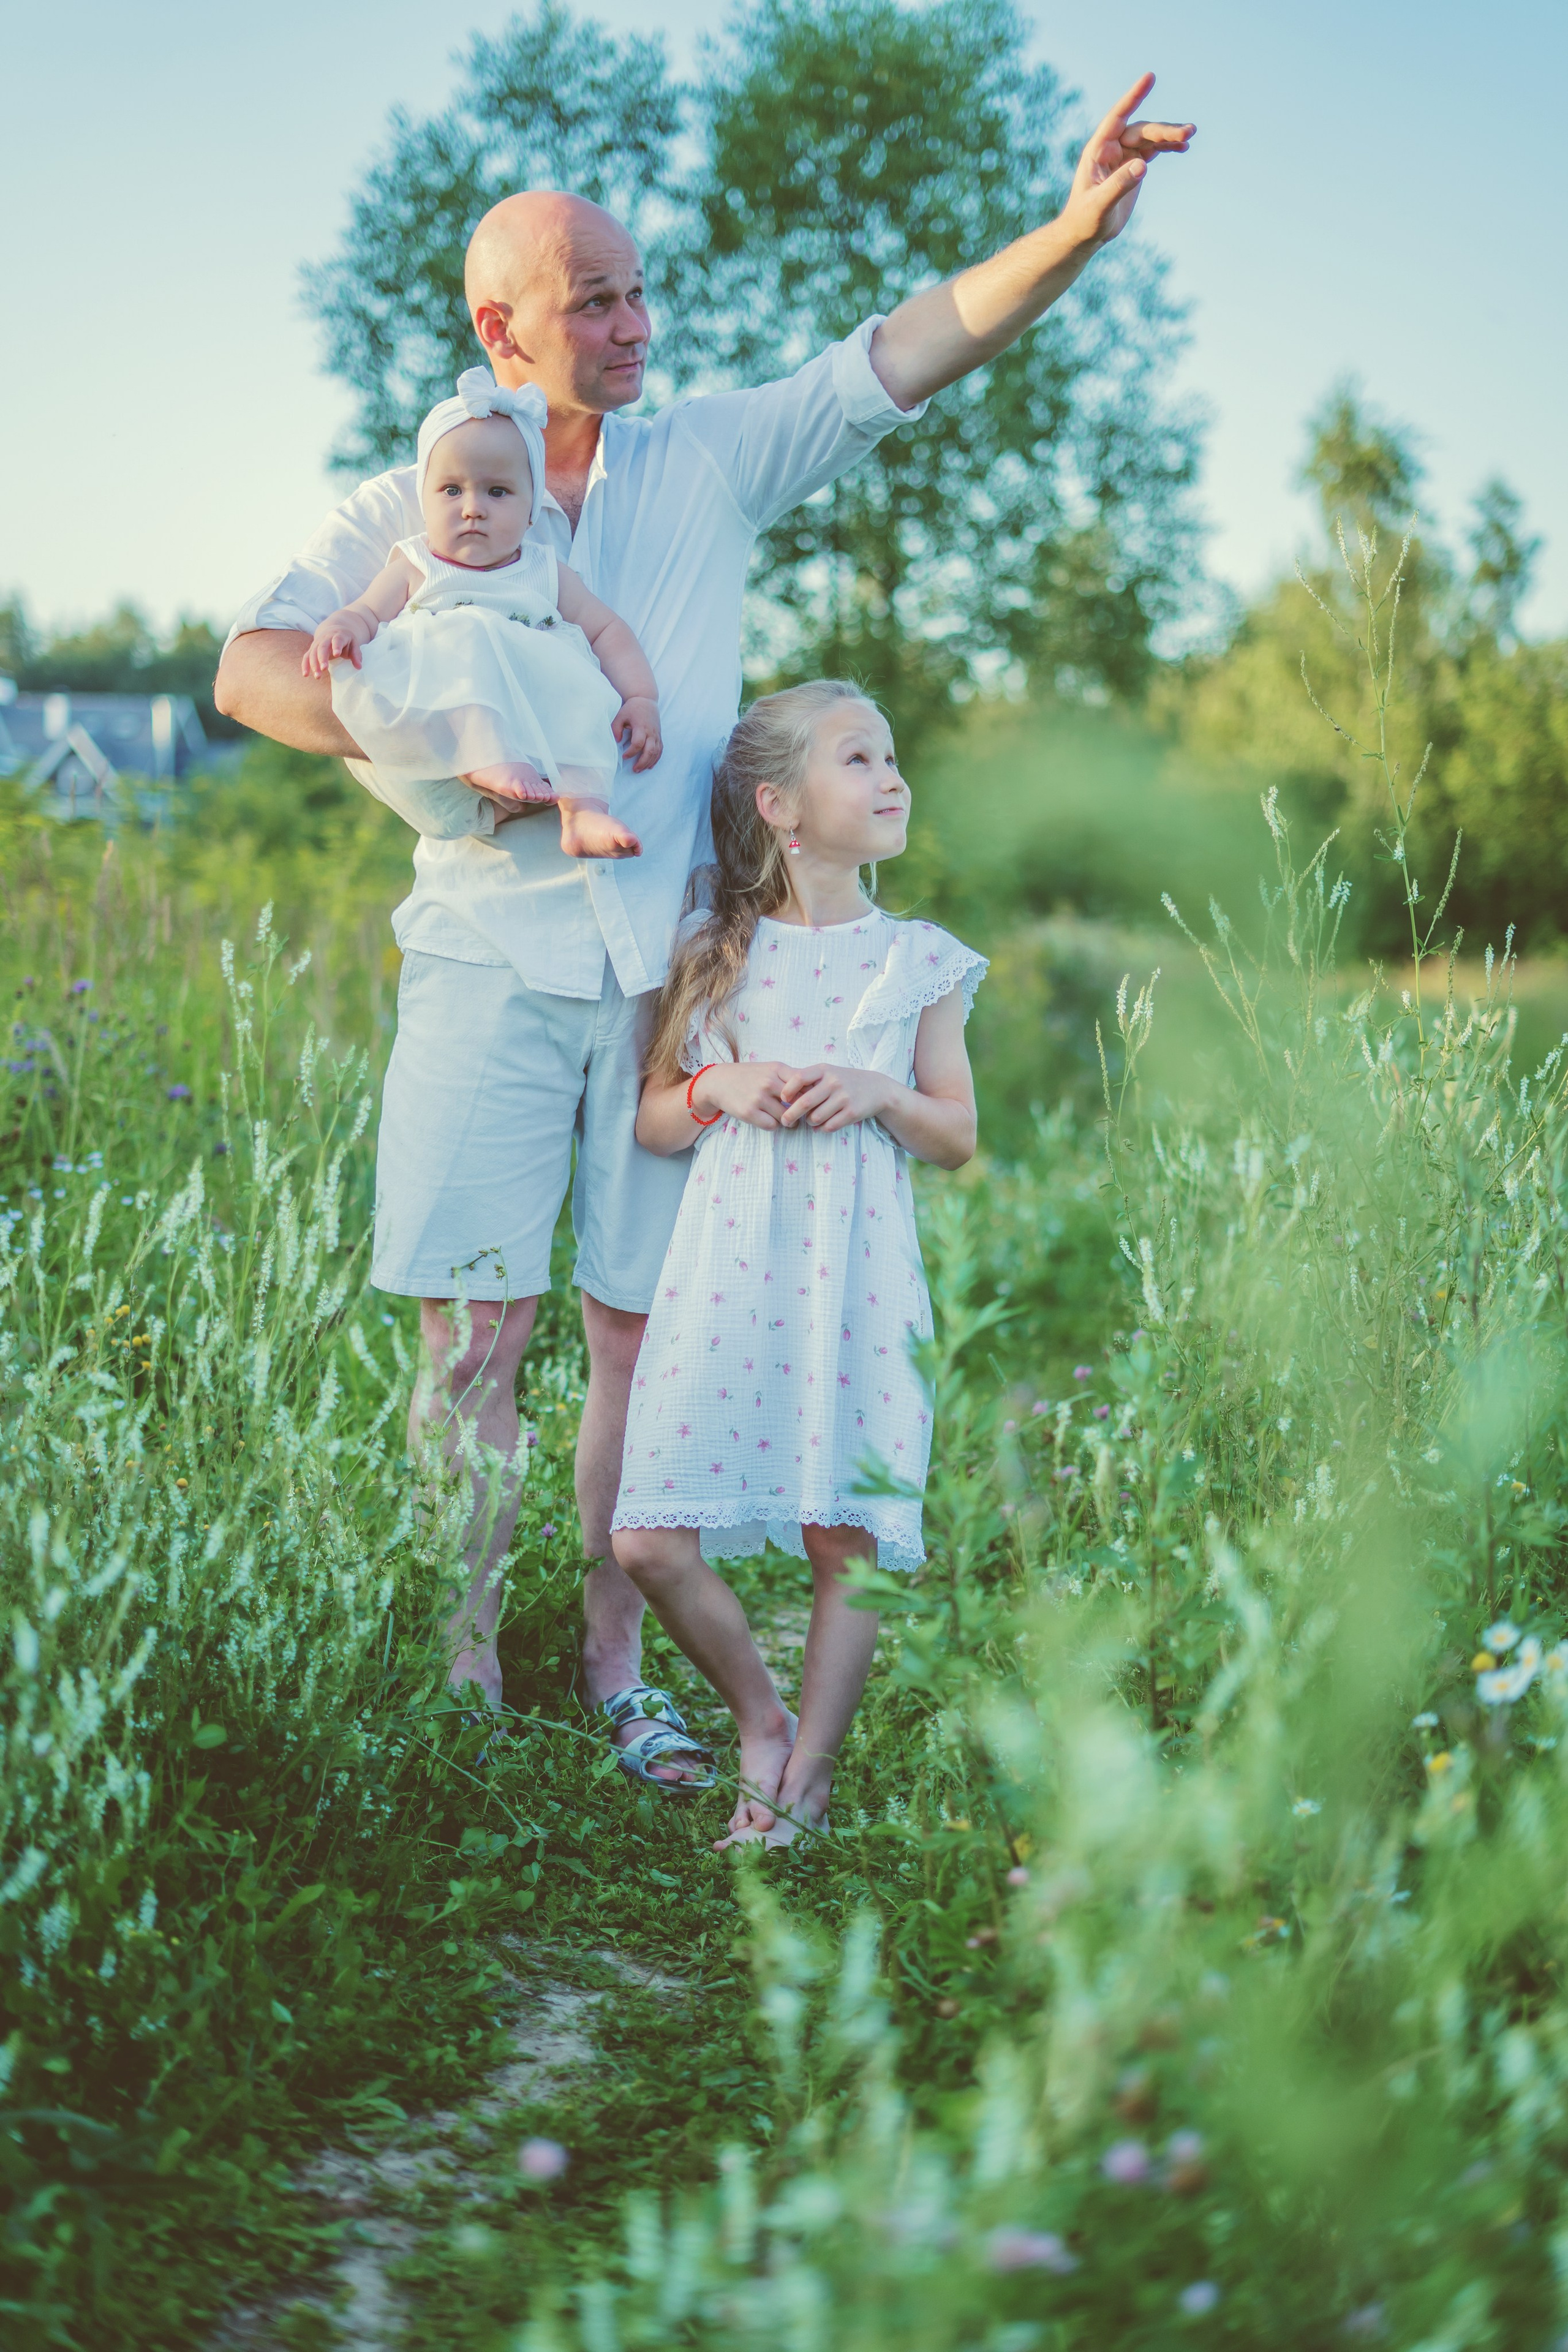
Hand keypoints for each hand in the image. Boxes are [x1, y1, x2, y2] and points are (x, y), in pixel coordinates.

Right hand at [302, 610, 373, 677]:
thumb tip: (359, 667)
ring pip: (313, 653)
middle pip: (322, 647)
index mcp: (338, 636)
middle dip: (322, 658)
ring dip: (314, 664)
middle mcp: (326, 638)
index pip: (337, 640)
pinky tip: (305, 675)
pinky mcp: (312, 649)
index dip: (336, 646)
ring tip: (317, 676)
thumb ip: (356, 655)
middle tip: (324, 669)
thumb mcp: (354, 644)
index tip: (337, 654)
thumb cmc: (345, 640)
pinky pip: (306, 657)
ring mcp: (317, 643)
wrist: (333, 630)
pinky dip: (305, 665)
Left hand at [614, 696, 661, 771]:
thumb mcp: (621, 715)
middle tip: (634, 769)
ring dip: (648, 763)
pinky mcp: (659, 736)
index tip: (623, 756)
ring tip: (640, 769)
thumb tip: (617, 741)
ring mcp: (657, 735)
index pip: (638, 743)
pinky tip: (650, 766)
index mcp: (641, 726)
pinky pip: (660, 750)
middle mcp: (651, 732)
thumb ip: (616, 728)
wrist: (646, 700)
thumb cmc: (632, 708)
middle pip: (650, 751)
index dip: (631, 752)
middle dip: (642, 762)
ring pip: (656, 753)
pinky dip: (656, 759)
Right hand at [693, 1060, 802, 1130]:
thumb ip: (790, 1077)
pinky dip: (773, 1125)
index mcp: (777, 1069)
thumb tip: (816, 1088)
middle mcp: (768, 1082)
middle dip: (801, 1111)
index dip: (811, 1094)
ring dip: (787, 1120)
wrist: (718, 1082)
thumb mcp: (769, 1068)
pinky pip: (772, 1125)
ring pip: (786, 1117)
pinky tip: (769, 1119)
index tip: (810, 1100)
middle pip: (798, 1103)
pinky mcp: (749, 1112)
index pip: (805, 1083)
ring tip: (783, 1117)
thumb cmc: (749, 1076)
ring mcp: (758, 1098)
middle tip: (799, 1114)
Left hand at [778, 1064, 893, 1133]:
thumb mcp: (829, 1073)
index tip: (783, 1099)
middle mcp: (834, 1082)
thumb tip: (784, 1095)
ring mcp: (844, 1097)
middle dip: (790, 1115)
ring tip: (811, 1120)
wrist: (876, 1089)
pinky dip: (822, 1129)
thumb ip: (809, 1080)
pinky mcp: (852, 1112)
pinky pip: (828, 1126)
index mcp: (824, 1070)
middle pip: (804, 1102)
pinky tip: (822, 1125)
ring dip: (809, 1122)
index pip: (799, 1077)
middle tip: (785, 1121)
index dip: (787, 1090)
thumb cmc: (845, 1081)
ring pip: (815, 1117)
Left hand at [1060, 73, 1194, 250]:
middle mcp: (1112, 147)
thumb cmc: (1085, 220)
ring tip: (1190, 136)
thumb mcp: (1100, 205)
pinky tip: (1183, 147)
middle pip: (1142, 130)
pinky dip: (1168, 147)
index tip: (1150, 77)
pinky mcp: (1133, 166)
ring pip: (1150, 138)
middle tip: (1188, 132)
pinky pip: (1154, 150)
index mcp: (1098, 150)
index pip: (1117, 117)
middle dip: (1164, 130)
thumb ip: (1119, 184)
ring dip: (1170, 136)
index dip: (1133, 97)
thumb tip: (1143, 165)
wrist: (1084, 234)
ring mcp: (1124, 155)